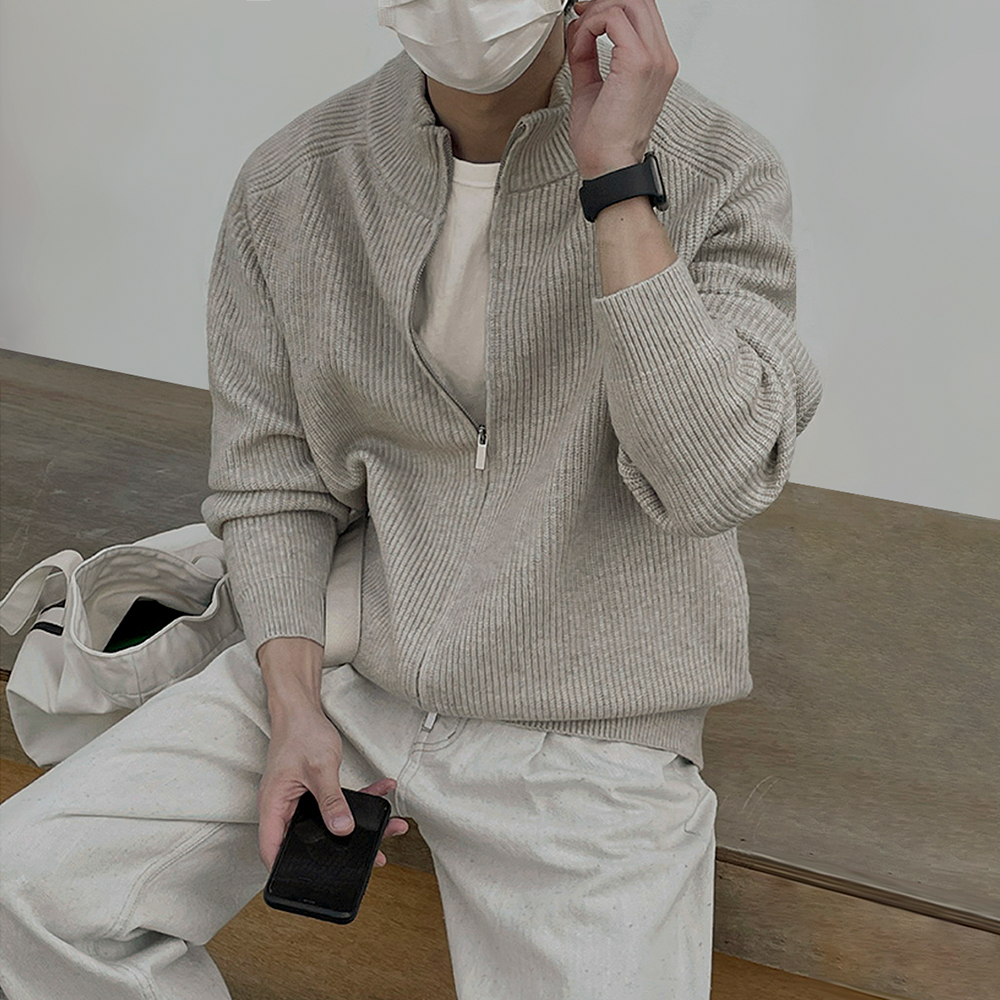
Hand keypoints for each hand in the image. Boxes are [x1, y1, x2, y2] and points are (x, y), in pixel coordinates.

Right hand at [257, 706, 408, 871]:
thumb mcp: (320, 768)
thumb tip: (342, 829)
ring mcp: (298, 800)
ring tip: (389, 826)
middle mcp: (284, 808)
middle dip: (341, 849)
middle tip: (372, 856)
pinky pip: (337, 803)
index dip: (287, 870)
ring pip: (328, 822)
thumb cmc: (300, 732)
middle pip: (308, 840)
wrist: (301, 708)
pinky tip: (381, 791)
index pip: (273, 849)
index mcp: (274, 806)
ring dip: (358, 822)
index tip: (312, 883)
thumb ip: (332, 800)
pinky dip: (359, 798)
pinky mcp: (313, 792)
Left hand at [567, 0, 678, 179]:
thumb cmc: (604, 141)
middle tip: (581, 17)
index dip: (612, 6)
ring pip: (628, 2)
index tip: (586, 18)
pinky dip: (590, 27)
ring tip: (580, 36)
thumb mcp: (593, 88)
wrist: (609, 166)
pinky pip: (612, 19)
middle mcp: (662, 58)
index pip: (642, 13)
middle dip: (604, 3)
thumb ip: (588, 57)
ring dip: (597, 12)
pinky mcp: (639, 63)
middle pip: (638, 0)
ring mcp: (654, 59)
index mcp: (657, 64)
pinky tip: (580, 46)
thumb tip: (579, 34)